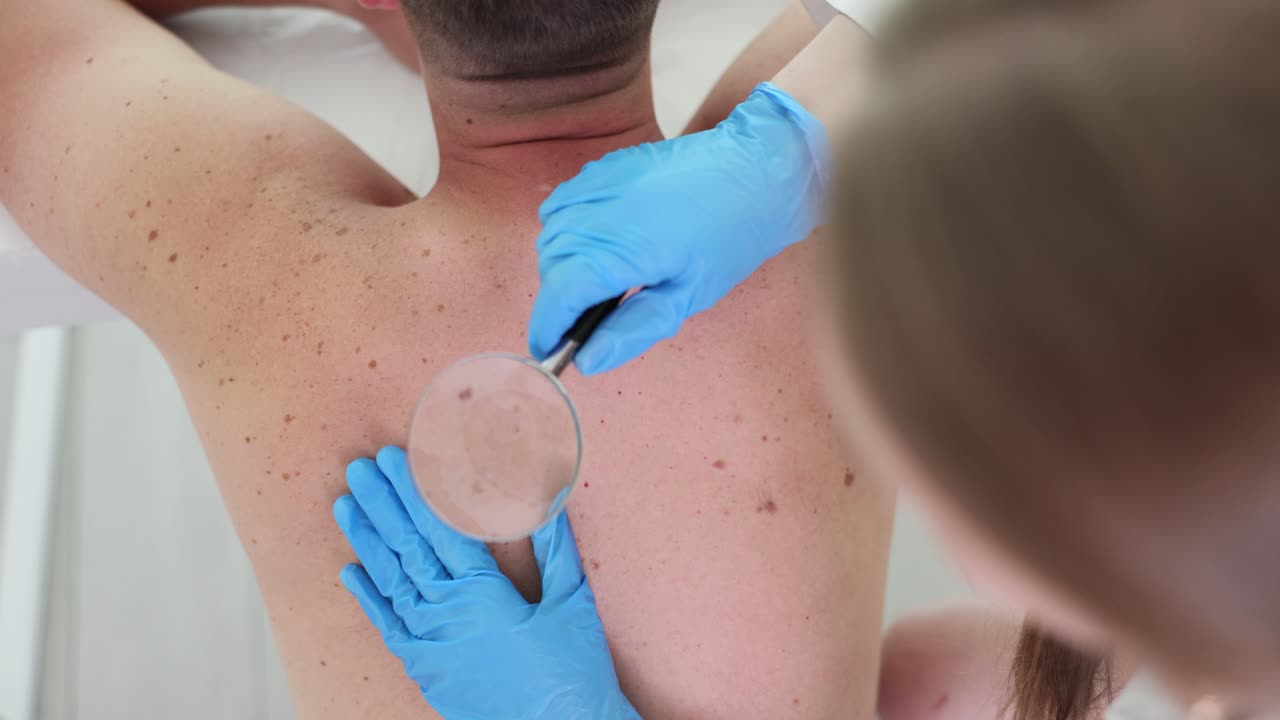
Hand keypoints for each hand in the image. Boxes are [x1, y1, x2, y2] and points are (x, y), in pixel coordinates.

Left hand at [334, 447, 639, 719]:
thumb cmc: (573, 670)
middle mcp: (446, 614)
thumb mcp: (571, 601)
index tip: (396, 460)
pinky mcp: (426, 669)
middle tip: (360, 468)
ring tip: (346, 504)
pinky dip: (368, 596)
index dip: (415, 491)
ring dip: (367, 539)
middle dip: (383, 503)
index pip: (439, 528)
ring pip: (390, 581)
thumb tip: (548, 499)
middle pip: (407, 547)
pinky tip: (351, 570)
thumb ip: (555, 548)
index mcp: (482, 593)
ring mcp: (430, 643)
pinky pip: (388, 626)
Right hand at [530, 82, 830, 374]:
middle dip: (559, 298)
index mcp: (621, 250)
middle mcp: (599, 213)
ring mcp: (597, 184)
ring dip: (561, 263)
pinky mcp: (603, 168)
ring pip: (550, 234)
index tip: (550, 349)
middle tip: (589, 318)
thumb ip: (632, 329)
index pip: (559, 295)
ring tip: (598, 280)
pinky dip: (568, 228)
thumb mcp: (687, 296)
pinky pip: (563, 204)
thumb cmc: (730, 235)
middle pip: (550, 266)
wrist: (754, 168)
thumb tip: (587, 360)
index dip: (549, 328)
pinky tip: (598, 242)